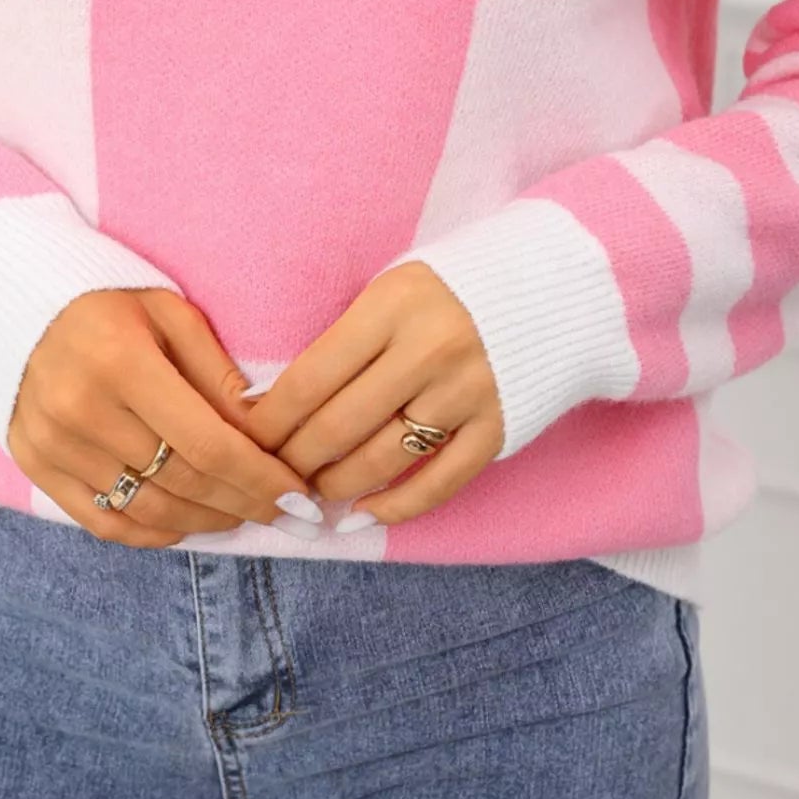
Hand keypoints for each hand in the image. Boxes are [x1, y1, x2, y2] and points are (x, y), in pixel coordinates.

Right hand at [8, 287, 322, 546]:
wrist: (17, 303)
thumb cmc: (109, 302)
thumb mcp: (171, 314)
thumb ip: (217, 372)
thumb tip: (265, 431)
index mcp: (122, 363)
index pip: (208, 444)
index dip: (260, 478)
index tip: (300, 498)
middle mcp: (82, 410)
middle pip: (183, 481)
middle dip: (243, 502)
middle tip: (283, 512)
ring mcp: (53, 444)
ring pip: (148, 509)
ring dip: (205, 521)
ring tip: (242, 514)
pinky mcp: (35, 465)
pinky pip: (102, 521)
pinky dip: (153, 533)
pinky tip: (188, 524)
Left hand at [239, 262, 504, 528]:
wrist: (553, 283)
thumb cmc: (452, 287)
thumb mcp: (393, 289)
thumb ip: (347, 338)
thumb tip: (277, 401)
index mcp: (391, 306)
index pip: (310, 378)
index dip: (269, 419)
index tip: (246, 437)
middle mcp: (428, 350)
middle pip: (338, 425)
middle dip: (293, 460)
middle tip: (272, 474)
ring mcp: (467, 392)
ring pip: (380, 460)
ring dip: (335, 485)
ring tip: (310, 493)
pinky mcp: (498, 427)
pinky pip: (438, 483)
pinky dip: (396, 507)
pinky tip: (364, 514)